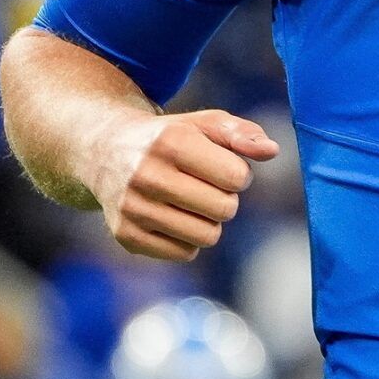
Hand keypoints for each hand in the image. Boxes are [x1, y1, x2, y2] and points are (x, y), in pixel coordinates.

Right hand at [85, 110, 279, 261]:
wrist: (106, 151)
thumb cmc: (170, 137)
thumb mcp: (205, 124)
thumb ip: (242, 133)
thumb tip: (272, 151)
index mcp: (171, 142)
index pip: (236, 177)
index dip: (238, 174)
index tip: (222, 166)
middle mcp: (147, 175)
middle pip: (225, 210)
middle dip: (225, 199)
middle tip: (206, 186)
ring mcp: (133, 208)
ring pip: (206, 237)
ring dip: (209, 222)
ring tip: (191, 202)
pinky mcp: (126, 236)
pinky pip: (184, 254)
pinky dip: (187, 239)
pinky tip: (172, 217)